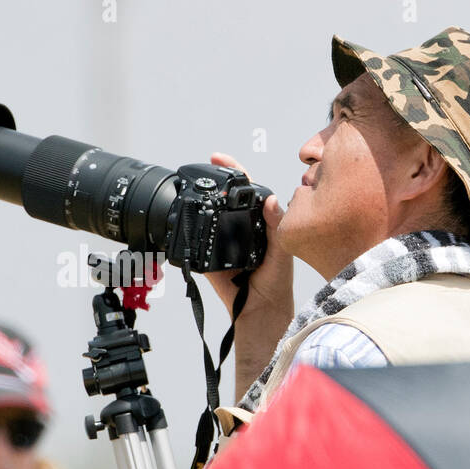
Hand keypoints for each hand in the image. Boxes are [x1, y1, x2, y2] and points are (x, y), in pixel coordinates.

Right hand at [202, 153, 293, 319]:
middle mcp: (240, 228)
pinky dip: (190, 231)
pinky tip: (187, 218)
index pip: (246, 190)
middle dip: (212, 181)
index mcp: (259, 221)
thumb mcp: (281, 251)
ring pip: (208, 216)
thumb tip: (272, 200)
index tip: (218, 157)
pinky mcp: (207, 259)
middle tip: (203, 170)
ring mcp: (222, 242)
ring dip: (199, 202)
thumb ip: (277, 225)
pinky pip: (196, 242)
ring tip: (193, 189)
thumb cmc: (277, 282)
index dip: (233, 171)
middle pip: (223, 199)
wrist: (261, 310)